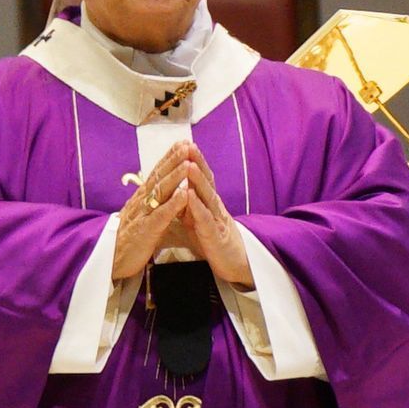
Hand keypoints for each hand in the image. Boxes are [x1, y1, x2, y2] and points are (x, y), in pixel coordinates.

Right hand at [110, 141, 192, 280]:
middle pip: (159, 177)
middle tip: (187, 144)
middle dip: (174, 160)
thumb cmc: (129, 239)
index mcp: (142, 199)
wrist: (110, 261)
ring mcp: (143, 215)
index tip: (182, 143)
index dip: (169, 158)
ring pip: (161, 192)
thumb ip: (152, 203)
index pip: (157, 173)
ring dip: (175, 176)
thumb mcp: (141, 216)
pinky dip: (173, 204)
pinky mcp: (145, 230)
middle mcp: (141, 202)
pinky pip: (161, 215)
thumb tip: (164, 190)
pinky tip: (183, 194)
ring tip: (188, 162)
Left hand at [176, 145, 253, 289]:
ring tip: (188, 164)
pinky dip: (197, 206)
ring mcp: (216, 219)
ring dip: (197, 180)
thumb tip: (174, 188)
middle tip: (188, 144)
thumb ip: (187, 204)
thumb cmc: (213, 240)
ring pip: (206, 196)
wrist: (234, 263)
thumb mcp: (197, 218)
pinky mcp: (215, 235)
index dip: (193, 160)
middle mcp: (214, 206)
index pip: (201, 177)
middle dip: (197, 162)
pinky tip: (190, 195)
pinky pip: (205, 219)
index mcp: (208, 202)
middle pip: (205, 181)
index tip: (183, 143)